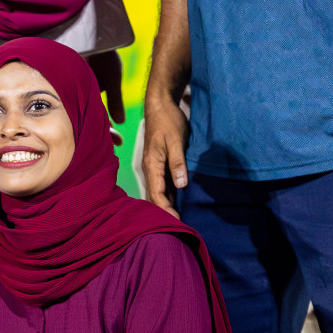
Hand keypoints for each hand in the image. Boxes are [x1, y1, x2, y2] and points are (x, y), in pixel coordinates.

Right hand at [141, 96, 189, 218]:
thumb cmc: (168, 121)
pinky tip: (177, 204)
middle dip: (164, 212)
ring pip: (158, 192)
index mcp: (151, 165)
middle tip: (177, 227)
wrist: (160, 105)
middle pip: (154, 197)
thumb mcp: (175, 140)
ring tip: (177, 220)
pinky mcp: (160, 164)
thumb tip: (181, 185)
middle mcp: (150, 169)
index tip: (176, 222)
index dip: (165, 209)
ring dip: (166, 206)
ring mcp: (154, 167)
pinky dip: (169, 196)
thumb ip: (177, 162)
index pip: (156, 194)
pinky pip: (163, 185)